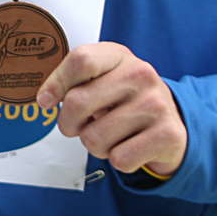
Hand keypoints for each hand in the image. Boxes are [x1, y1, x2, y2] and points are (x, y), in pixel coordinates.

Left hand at [35, 42, 185, 177]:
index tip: (46, 101)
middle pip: (78, 102)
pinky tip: (130, 146)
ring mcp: (157, 104)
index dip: (56, 83)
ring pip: (95, 137)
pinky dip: (118, 159)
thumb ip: (73, 81)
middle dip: (69, 123)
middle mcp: (141, 74)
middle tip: (78, 126)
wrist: (172, 122)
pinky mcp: (168, 135)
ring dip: (95, 144)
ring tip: (111, 134)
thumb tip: (44, 99)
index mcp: (119, 56)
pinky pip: (120, 159)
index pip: (81, 60)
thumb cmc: (125, 100)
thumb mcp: (102, 79)